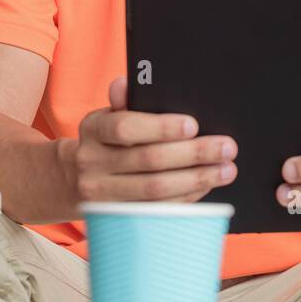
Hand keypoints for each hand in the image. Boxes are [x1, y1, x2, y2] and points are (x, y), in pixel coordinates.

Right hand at [61, 76, 237, 203]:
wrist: (73, 179)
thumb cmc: (105, 140)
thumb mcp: (108, 116)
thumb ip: (123, 101)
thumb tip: (125, 83)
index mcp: (92, 129)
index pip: (124, 127)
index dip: (160, 127)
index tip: (193, 125)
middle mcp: (92, 163)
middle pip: (148, 160)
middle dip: (194, 154)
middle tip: (227, 147)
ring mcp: (101, 194)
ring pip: (156, 190)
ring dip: (197, 179)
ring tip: (227, 169)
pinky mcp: (116, 217)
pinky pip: (157, 209)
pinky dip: (187, 197)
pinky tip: (207, 185)